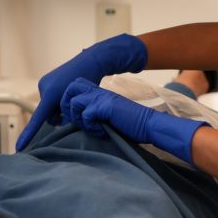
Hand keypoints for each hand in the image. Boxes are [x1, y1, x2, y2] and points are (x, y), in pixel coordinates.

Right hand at [17, 34, 147, 150]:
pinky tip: (69, 95)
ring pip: (49, 108)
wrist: (92, 61)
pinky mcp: (46, 81)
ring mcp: (44, 83)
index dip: (28, 134)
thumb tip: (58, 123)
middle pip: (47, 114)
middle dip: (59, 116)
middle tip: (74, 111)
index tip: (19, 147)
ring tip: (73, 100)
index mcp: (51, 94)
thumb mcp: (79, 101)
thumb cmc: (90, 82)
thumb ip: (68, 114)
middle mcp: (44, 88)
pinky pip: (50, 99)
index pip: (37, 119)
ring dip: (59, 109)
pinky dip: (58, 101)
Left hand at [60, 78, 206, 163]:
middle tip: (77, 121)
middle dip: (68, 105)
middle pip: (71, 87)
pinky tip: (101, 131)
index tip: (75, 118)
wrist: (149, 125)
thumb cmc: (131, 125)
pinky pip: (86, 115)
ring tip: (92, 128)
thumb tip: (78, 123)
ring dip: (79, 119)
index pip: (76, 86)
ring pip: (75, 102)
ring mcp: (102, 98)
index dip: (69, 101)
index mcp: (100, 93)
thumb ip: (95, 114)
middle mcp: (99, 92)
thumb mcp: (109, 116)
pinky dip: (90, 127)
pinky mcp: (105, 107)